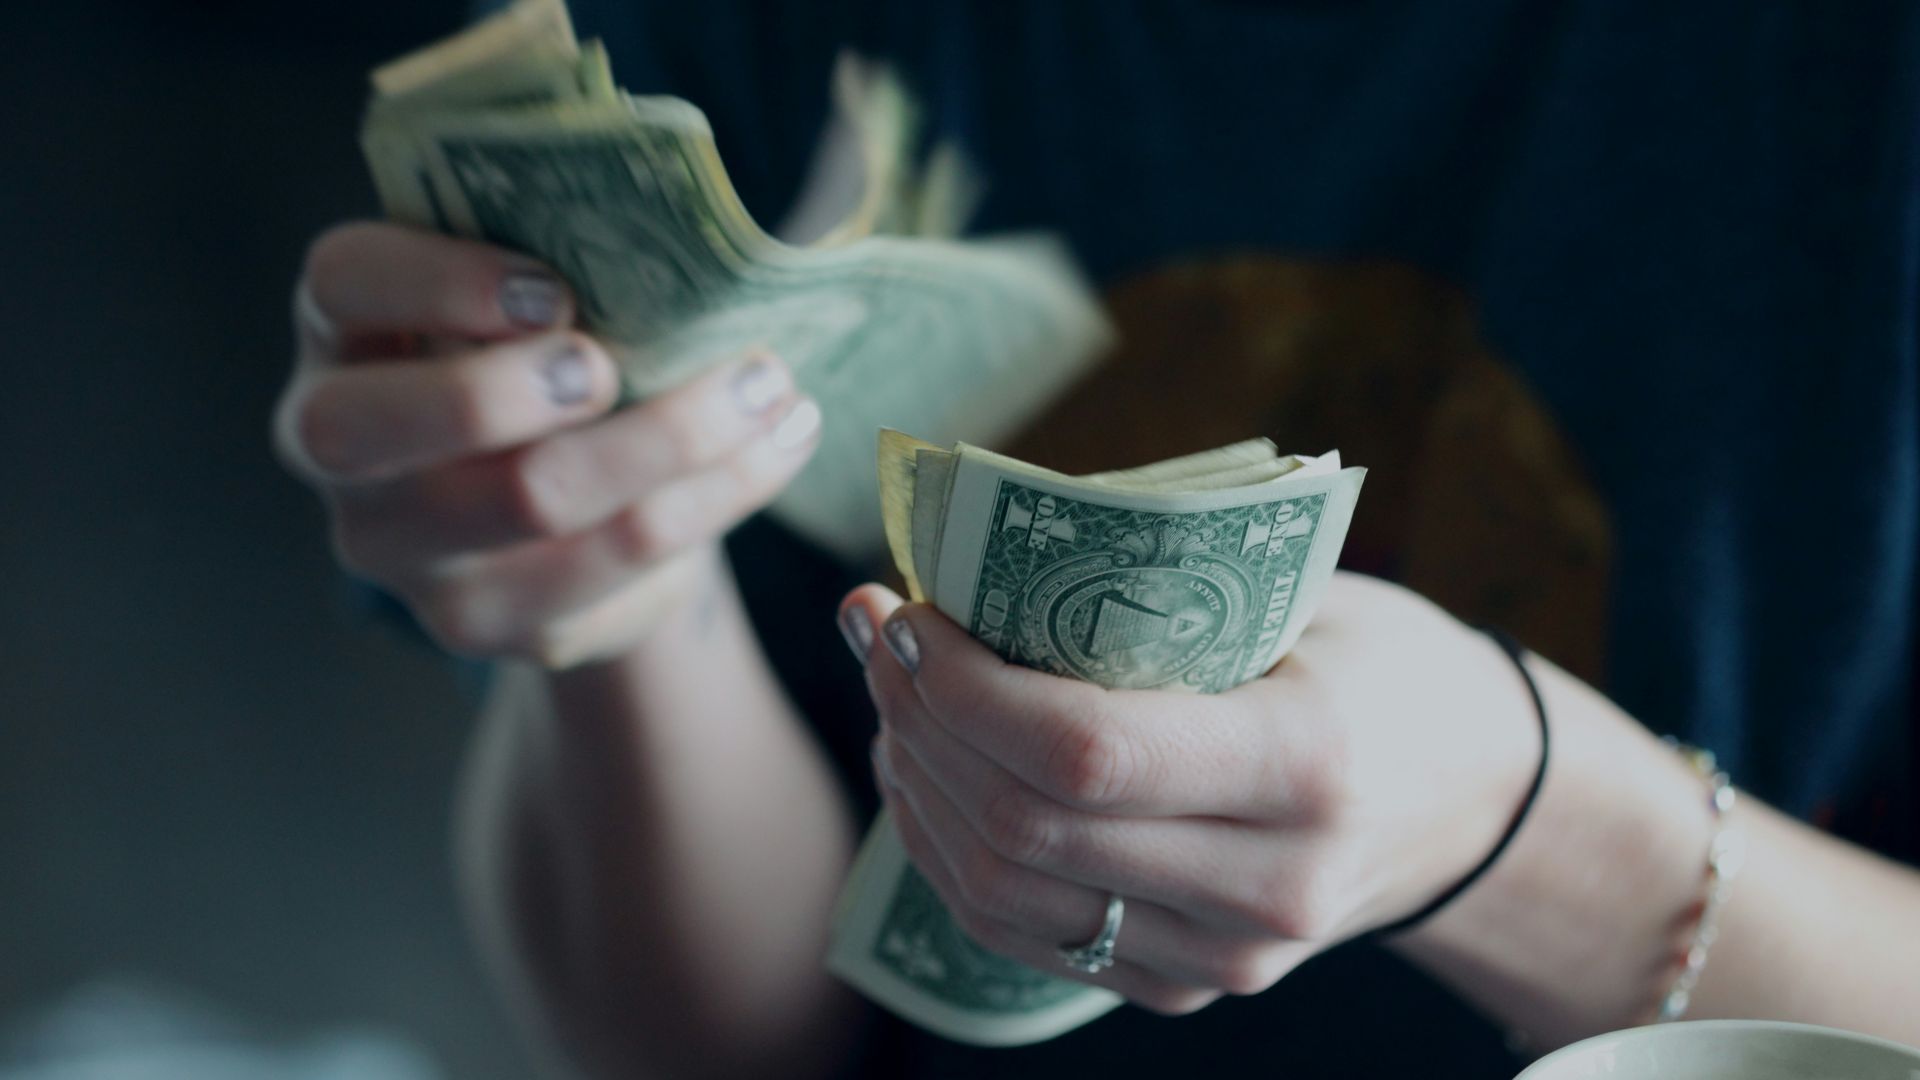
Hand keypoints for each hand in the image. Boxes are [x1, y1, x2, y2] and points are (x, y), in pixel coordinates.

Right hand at [274, 222, 821, 666]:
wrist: (568, 506)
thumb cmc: (545, 357)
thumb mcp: (529, 297)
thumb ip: (560, 260)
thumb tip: (685, 240)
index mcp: (343, 332)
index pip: (342, 284)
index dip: (437, 282)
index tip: (551, 289)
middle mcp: (340, 450)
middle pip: (385, 426)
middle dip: (510, 388)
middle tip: (611, 363)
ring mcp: (407, 553)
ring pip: (531, 499)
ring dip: (672, 436)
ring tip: (769, 387)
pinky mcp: (492, 623)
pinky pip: (617, 564)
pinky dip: (717, 495)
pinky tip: (778, 445)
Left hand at [838, 572, 1540, 1014]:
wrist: (1472, 799)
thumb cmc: (1381, 665)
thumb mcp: (1304, 596)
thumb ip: (1158, 588)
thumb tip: (974, 553)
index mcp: (1306, 765)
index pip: (1085, 753)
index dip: (963, 687)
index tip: (906, 612)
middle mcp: (1267, 885)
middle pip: (1025, 828)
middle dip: (918, 721)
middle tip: (875, 632)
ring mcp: (1226, 957)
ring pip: (1004, 894)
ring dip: (917, 786)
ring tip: (891, 696)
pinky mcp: (1187, 986)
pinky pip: (1025, 935)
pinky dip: (951, 852)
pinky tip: (927, 772)